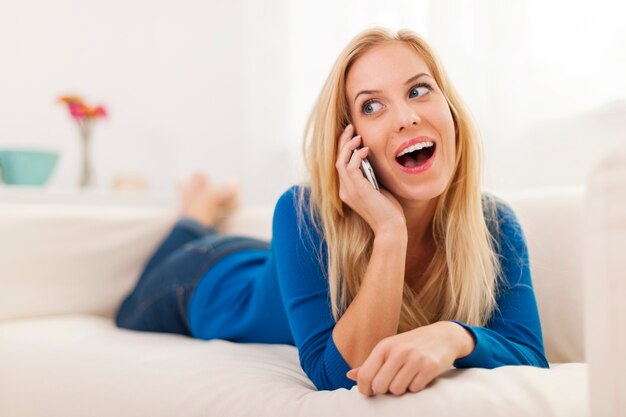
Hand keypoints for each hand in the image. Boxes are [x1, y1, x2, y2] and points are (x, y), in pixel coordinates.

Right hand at [335, 124, 404, 234]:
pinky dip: (357, 156)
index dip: (344, 150)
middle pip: (338, 160)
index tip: (353, 136)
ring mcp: (349, 191)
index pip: (341, 166)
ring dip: (348, 146)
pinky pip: (351, 167)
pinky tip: (366, 149)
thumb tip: (371, 160)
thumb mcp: (378, 189)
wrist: (391, 227)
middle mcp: (344, 191)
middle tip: (350, 128)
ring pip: (341, 162)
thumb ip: (371, 177)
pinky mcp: (357, 189)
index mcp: (347, 191)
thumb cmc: (388, 210)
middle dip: (343, 143)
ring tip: (357, 134)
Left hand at [346, 321, 473, 395]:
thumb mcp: (389, 349)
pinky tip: (418, 376)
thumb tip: (349, 376)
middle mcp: (398, 351)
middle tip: (391, 383)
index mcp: (384, 346)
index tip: (370, 392)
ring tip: (406, 378)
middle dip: (384, 390)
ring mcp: (415, 359)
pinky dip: (415, 387)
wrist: (443, 336)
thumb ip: (370, 364)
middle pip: (380, 386)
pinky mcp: (430, 367)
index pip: (365, 375)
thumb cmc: (411, 344)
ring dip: (401, 389)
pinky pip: (415, 389)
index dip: (364, 389)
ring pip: (397, 390)